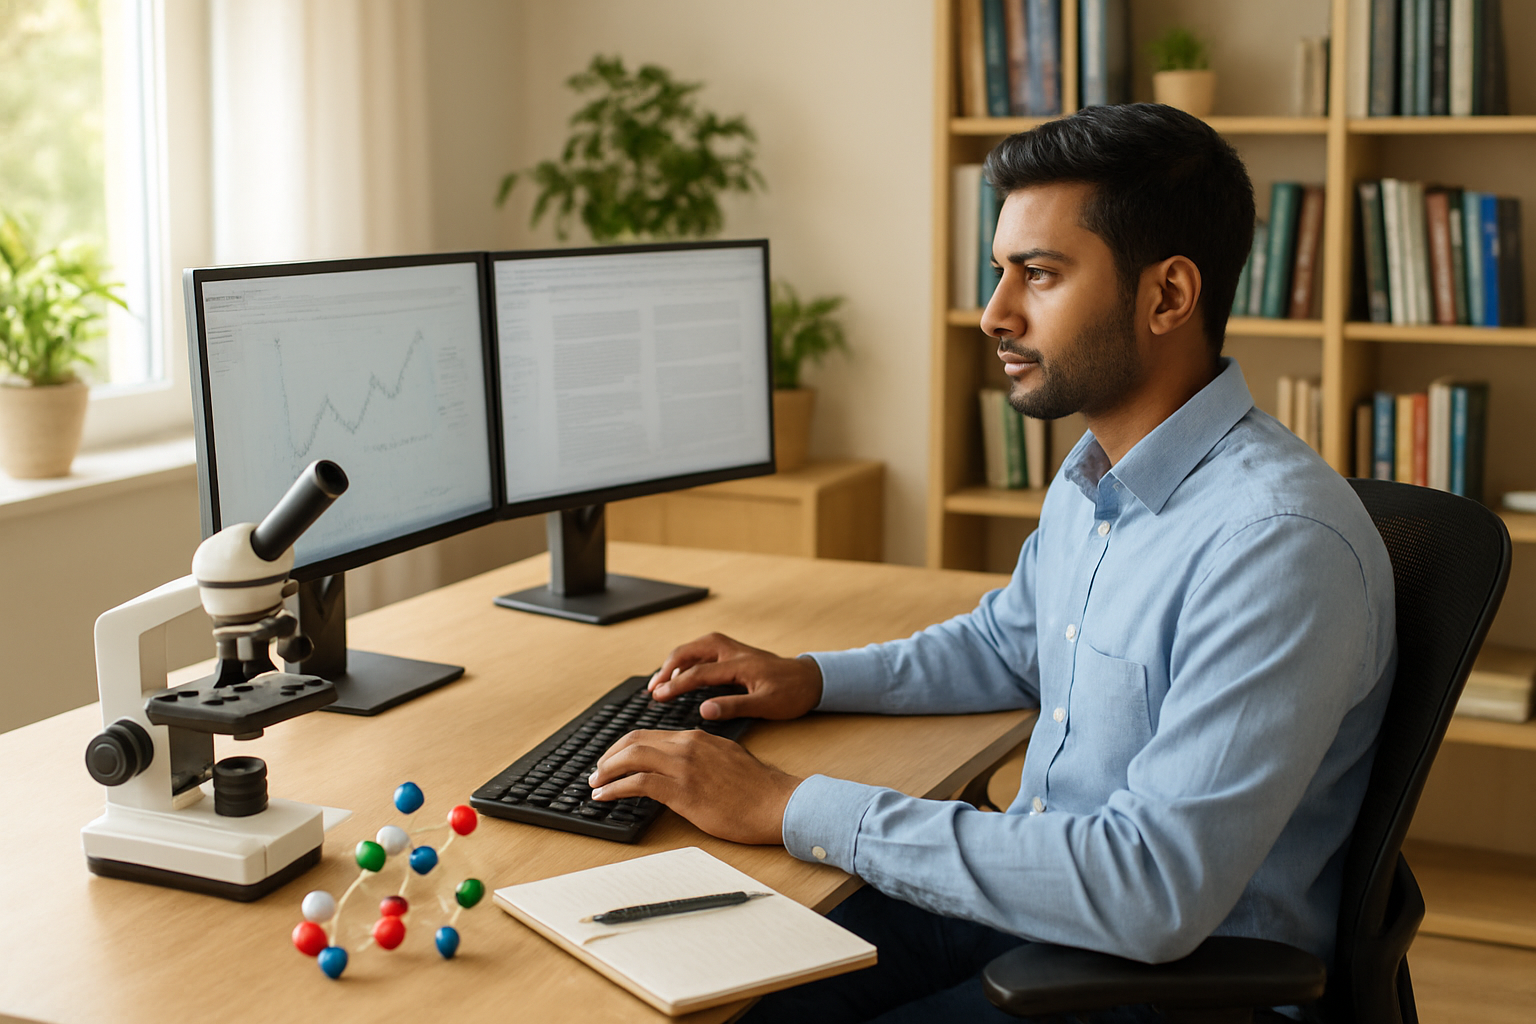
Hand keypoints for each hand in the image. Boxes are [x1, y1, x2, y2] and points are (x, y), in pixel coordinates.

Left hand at [588, 729, 802, 844]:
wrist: (778, 803)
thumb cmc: (759, 789)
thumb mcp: (728, 760)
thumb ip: (704, 757)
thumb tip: (684, 768)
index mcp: (698, 737)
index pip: (650, 734)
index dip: (625, 747)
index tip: (614, 759)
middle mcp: (688, 745)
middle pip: (634, 741)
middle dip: (610, 756)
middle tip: (598, 771)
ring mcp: (684, 766)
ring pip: (631, 757)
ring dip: (606, 771)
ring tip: (595, 784)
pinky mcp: (682, 790)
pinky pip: (637, 783)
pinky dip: (615, 788)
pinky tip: (604, 797)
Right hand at [648, 632, 822, 721]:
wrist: (811, 679)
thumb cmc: (792, 693)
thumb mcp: (766, 705)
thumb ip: (734, 707)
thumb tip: (704, 710)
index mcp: (738, 664)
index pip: (697, 673)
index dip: (674, 685)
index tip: (657, 697)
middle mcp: (732, 651)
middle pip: (690, 651)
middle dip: (667, 667)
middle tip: (653, 687)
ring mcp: (733, 649)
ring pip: (695, 647)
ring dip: (676, 661)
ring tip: (661, 680)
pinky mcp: (734, 652)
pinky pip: (704, 650)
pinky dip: (688, 659)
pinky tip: (683, 673)